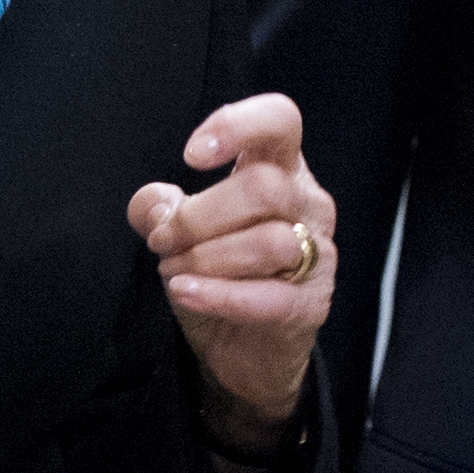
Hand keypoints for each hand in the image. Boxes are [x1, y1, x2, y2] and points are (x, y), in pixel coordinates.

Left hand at [128, 93, 335, 443]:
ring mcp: (318, 255)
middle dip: (199, 215)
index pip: (281, 121)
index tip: (192, 155)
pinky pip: (268, 297)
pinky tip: (185, 292)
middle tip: (163, 241)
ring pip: (268, 242)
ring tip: (173, 271)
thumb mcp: (179, 233)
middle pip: (265, 187)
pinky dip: (218, 294)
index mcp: (281, 169)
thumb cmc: (218, 274)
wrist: (244, 352)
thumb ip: (158, 209)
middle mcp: (308, 204)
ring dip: (204, 258)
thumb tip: (155, 207)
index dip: (238, 124)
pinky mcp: (312, 305)